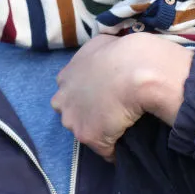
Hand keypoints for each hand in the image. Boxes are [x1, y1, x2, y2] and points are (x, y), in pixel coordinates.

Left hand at [51, 32, 192, 160]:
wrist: (133, 70)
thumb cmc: (120, 53)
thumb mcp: (100, 44)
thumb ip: (92, 56)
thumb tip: (100, 59)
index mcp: (65, 76)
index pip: (68, 91)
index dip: (84, 94)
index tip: (99, 95)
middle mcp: (62, 99)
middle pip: (69, 112)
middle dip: (84, 113)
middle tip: (107, 111)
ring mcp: (72, 119)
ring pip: (83, 130)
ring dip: (98, 131)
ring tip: (119, 126)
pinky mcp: (87, 136)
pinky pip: (103, 150)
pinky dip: (113, 149)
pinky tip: (126, 142)